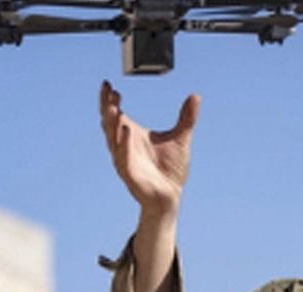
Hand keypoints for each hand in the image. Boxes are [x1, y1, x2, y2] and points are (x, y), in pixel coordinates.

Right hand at [99, 80, 198, 215]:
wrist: (171, 196)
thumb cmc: (170, 170)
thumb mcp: (180, 138)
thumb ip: (186, 118)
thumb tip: (196, 96)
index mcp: (131, 135)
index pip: (116, 114)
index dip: (110, 100)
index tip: (108, 84)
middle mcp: (124, 146)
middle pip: (110, 123)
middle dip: (107, 107)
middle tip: (108, 91)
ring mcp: (125, 160)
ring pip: (113, 139)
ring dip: (112, 123)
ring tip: (113, 107)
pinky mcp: (129, 174)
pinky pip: (123, 158)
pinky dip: (123, 144)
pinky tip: (126, 129)